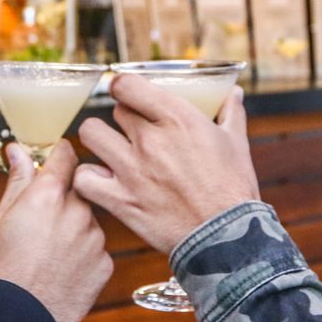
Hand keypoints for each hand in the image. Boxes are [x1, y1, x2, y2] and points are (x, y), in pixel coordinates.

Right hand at [0, 140, 111, 321]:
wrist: (15, 321)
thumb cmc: (1, 270)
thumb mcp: (1, 220)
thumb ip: (18, 180)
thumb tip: (19, 150)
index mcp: (47, 196)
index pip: (66, 157)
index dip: (59, 157)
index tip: (55, 160)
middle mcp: (77, 212)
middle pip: (78, 192)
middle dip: (64, 200)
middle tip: (42, 224)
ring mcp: (95, 239)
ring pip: (88, 222)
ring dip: (75, 229)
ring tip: (50, 254)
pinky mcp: (106, 264)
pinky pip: (97, 250)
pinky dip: (84, 256)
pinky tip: (63, 271)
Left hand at [73, 74, 260, 252]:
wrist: (226, 237)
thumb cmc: (233, 188)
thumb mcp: (237, 143)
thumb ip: (231, 113)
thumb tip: (235, 93)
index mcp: (177, 118)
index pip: (126, 84)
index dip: (123, 87)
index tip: (127, 94)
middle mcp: (150, 139)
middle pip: (114, 111)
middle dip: (123, 119)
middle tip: (133, 133)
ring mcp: (132, 169)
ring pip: (90, 134)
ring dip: (99, 141)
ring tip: (110, 151)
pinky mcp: (121, 200)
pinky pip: (84, 177)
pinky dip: (89, 178)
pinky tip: (102, 181)